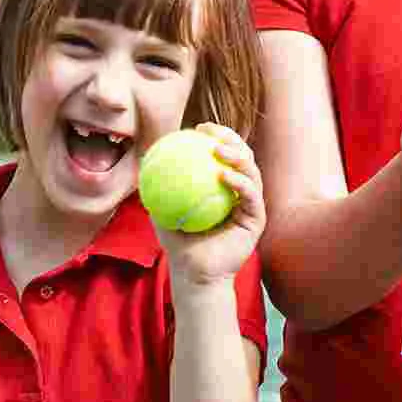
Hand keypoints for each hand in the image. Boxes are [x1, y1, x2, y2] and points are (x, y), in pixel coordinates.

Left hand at [154, 124, 266, 286]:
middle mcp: (242, 193)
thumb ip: (157, 187)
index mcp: (224, 188)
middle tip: (212, 132)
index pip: (225, 156)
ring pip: (252, 172)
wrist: (194, 274)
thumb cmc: (179, 244)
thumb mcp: (162, 210)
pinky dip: (240, 182)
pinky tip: (224, 174)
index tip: (200, 127)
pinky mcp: (257, 220)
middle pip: (243, 158)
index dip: (217, 136)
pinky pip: (252, 196)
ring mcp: (252, 206)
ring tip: (218, 149)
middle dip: (232, 139)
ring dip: (238, 156)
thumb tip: (144, 159)